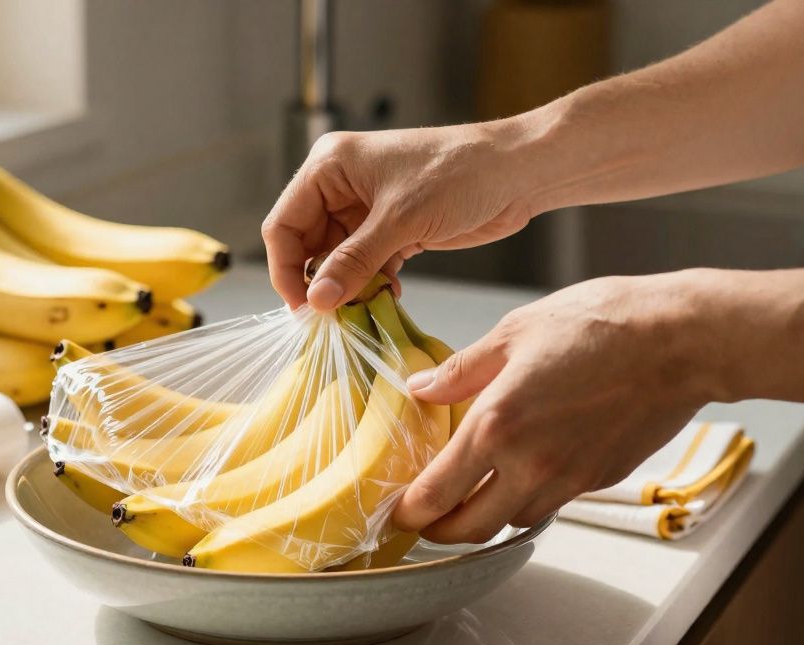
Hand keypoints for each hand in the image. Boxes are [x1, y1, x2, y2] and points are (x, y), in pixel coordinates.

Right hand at [262, 121, 541, 310]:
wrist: (519, 172)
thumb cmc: (460, 174)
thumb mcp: (400, 220)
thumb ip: (353, 261)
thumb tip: (316, 301)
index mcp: (330, 166)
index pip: (284, 224)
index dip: (286, 269)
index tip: (302, 309)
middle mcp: (341, 185)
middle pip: (305, 245)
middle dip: (318, 282)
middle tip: (331, 318)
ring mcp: (366, 208)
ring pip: (336, 260)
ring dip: (347, 287)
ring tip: (363, 309)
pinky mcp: (391, 228)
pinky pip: (365, 264)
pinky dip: (371, 284)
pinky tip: (388, 296)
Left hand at [391, 272, 719, 542]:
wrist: (681, 339)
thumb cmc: (601, 323)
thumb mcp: (513, 332)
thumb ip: (460, 371)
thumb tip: (419, 390)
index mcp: (496, 426)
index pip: (436, 495)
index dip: (408, 513)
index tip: (394, 513)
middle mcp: (529, 464)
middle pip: (470, 529)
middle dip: (440, 531)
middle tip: (425, 517)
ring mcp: (568, 478)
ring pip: (511, 521)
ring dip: (486, 515)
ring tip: (472, 490)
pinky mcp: (598, 479)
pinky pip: (550, 503)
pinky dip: (527, 497)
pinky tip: (522, 468)